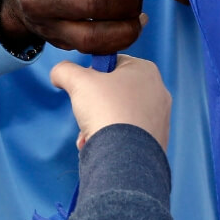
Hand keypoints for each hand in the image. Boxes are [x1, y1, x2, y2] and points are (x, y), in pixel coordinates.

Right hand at [50, 55, 171, 151]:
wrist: (124, 156)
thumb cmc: (107, 111)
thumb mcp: (77, 80)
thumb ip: (64, 70)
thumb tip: (59, 74)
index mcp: (146, 70)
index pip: (112, 63)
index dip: (92, 74)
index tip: (85, 87)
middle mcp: (159, 92)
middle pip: (115, 91)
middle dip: (95, 104)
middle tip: (85, 111)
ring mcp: (160, 119)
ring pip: (119, 114)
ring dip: (99, 122)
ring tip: (91, 133)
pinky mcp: (157, 141)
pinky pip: (128, 135)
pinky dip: (112, 139)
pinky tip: (100, 145)